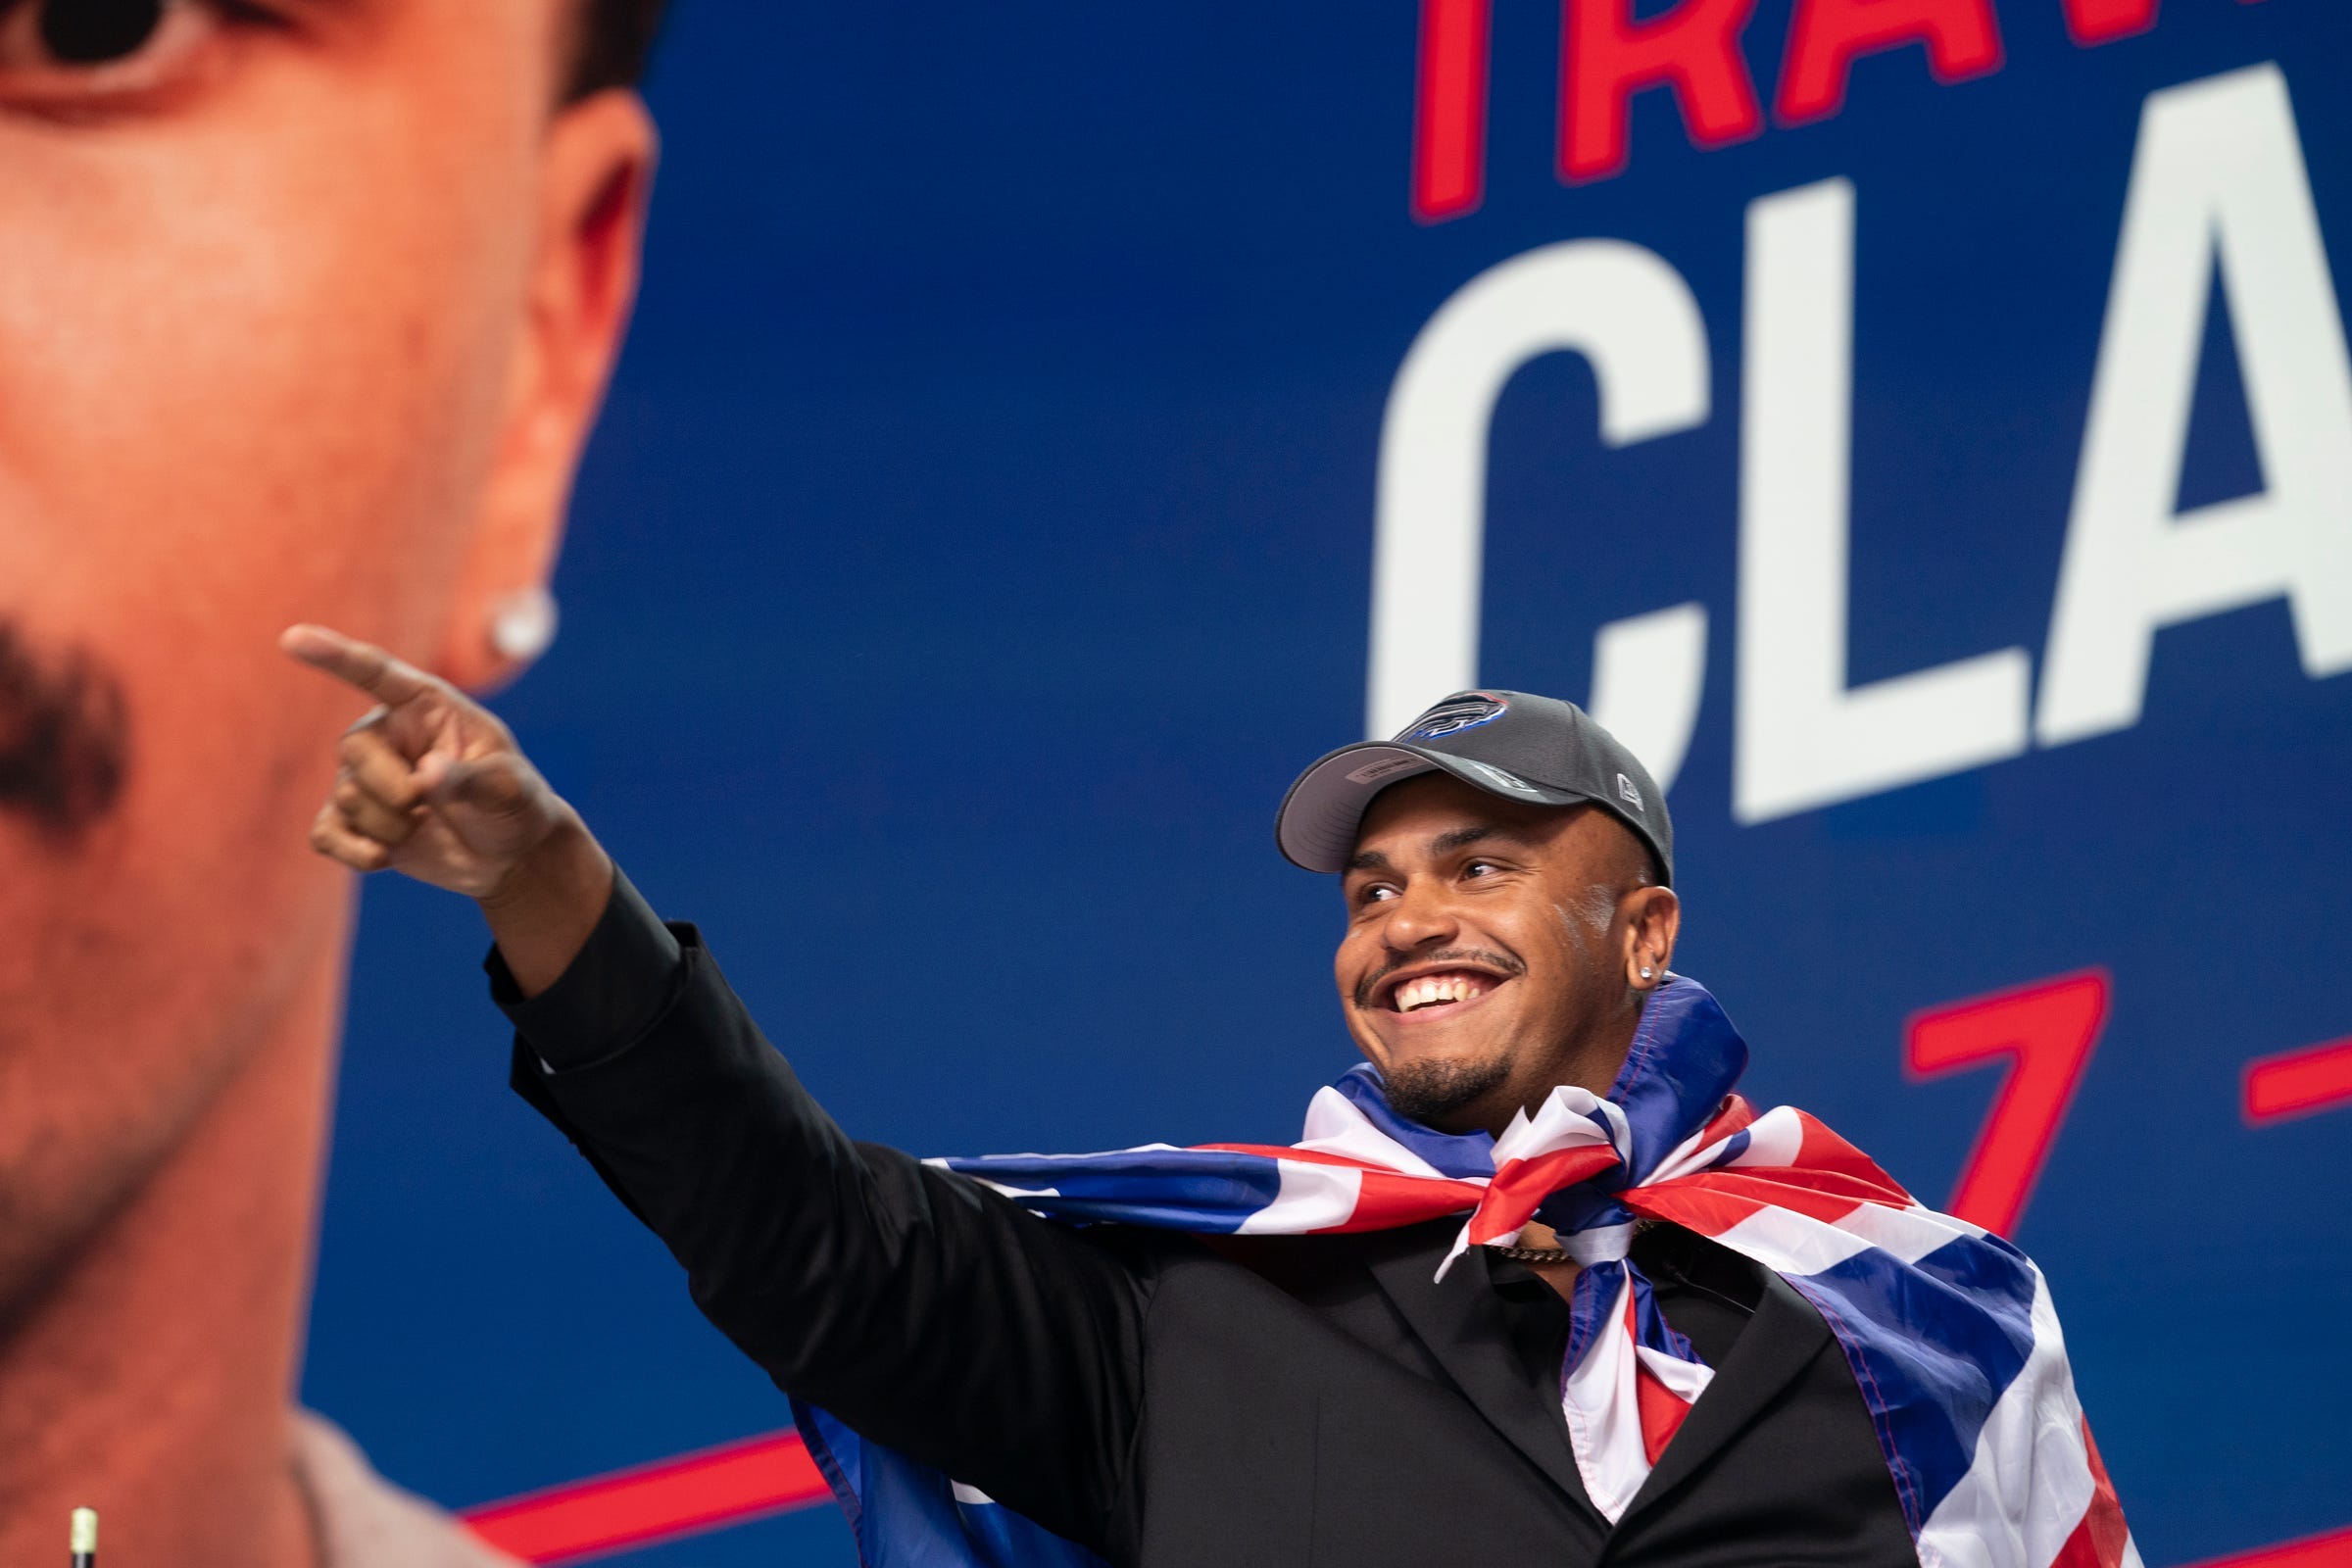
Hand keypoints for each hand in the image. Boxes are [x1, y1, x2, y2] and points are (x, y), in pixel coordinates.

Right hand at [281, 624, 572, 900]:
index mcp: (427, 706)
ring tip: (428, 825)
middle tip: (433, 806)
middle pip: (353, 749)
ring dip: (394, 827)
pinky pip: (325, 834)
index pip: (375, 673)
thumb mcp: (512, 789)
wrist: (508, 854)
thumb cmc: (514, 804)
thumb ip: (473, 780)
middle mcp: (387, 734)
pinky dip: (355, 852)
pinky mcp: (352, 821)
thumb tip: (426, 776)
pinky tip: (385, 858)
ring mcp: (364, 778)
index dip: (334, 655)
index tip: (293, 638)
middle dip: (397, 790)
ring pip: (347, 799)